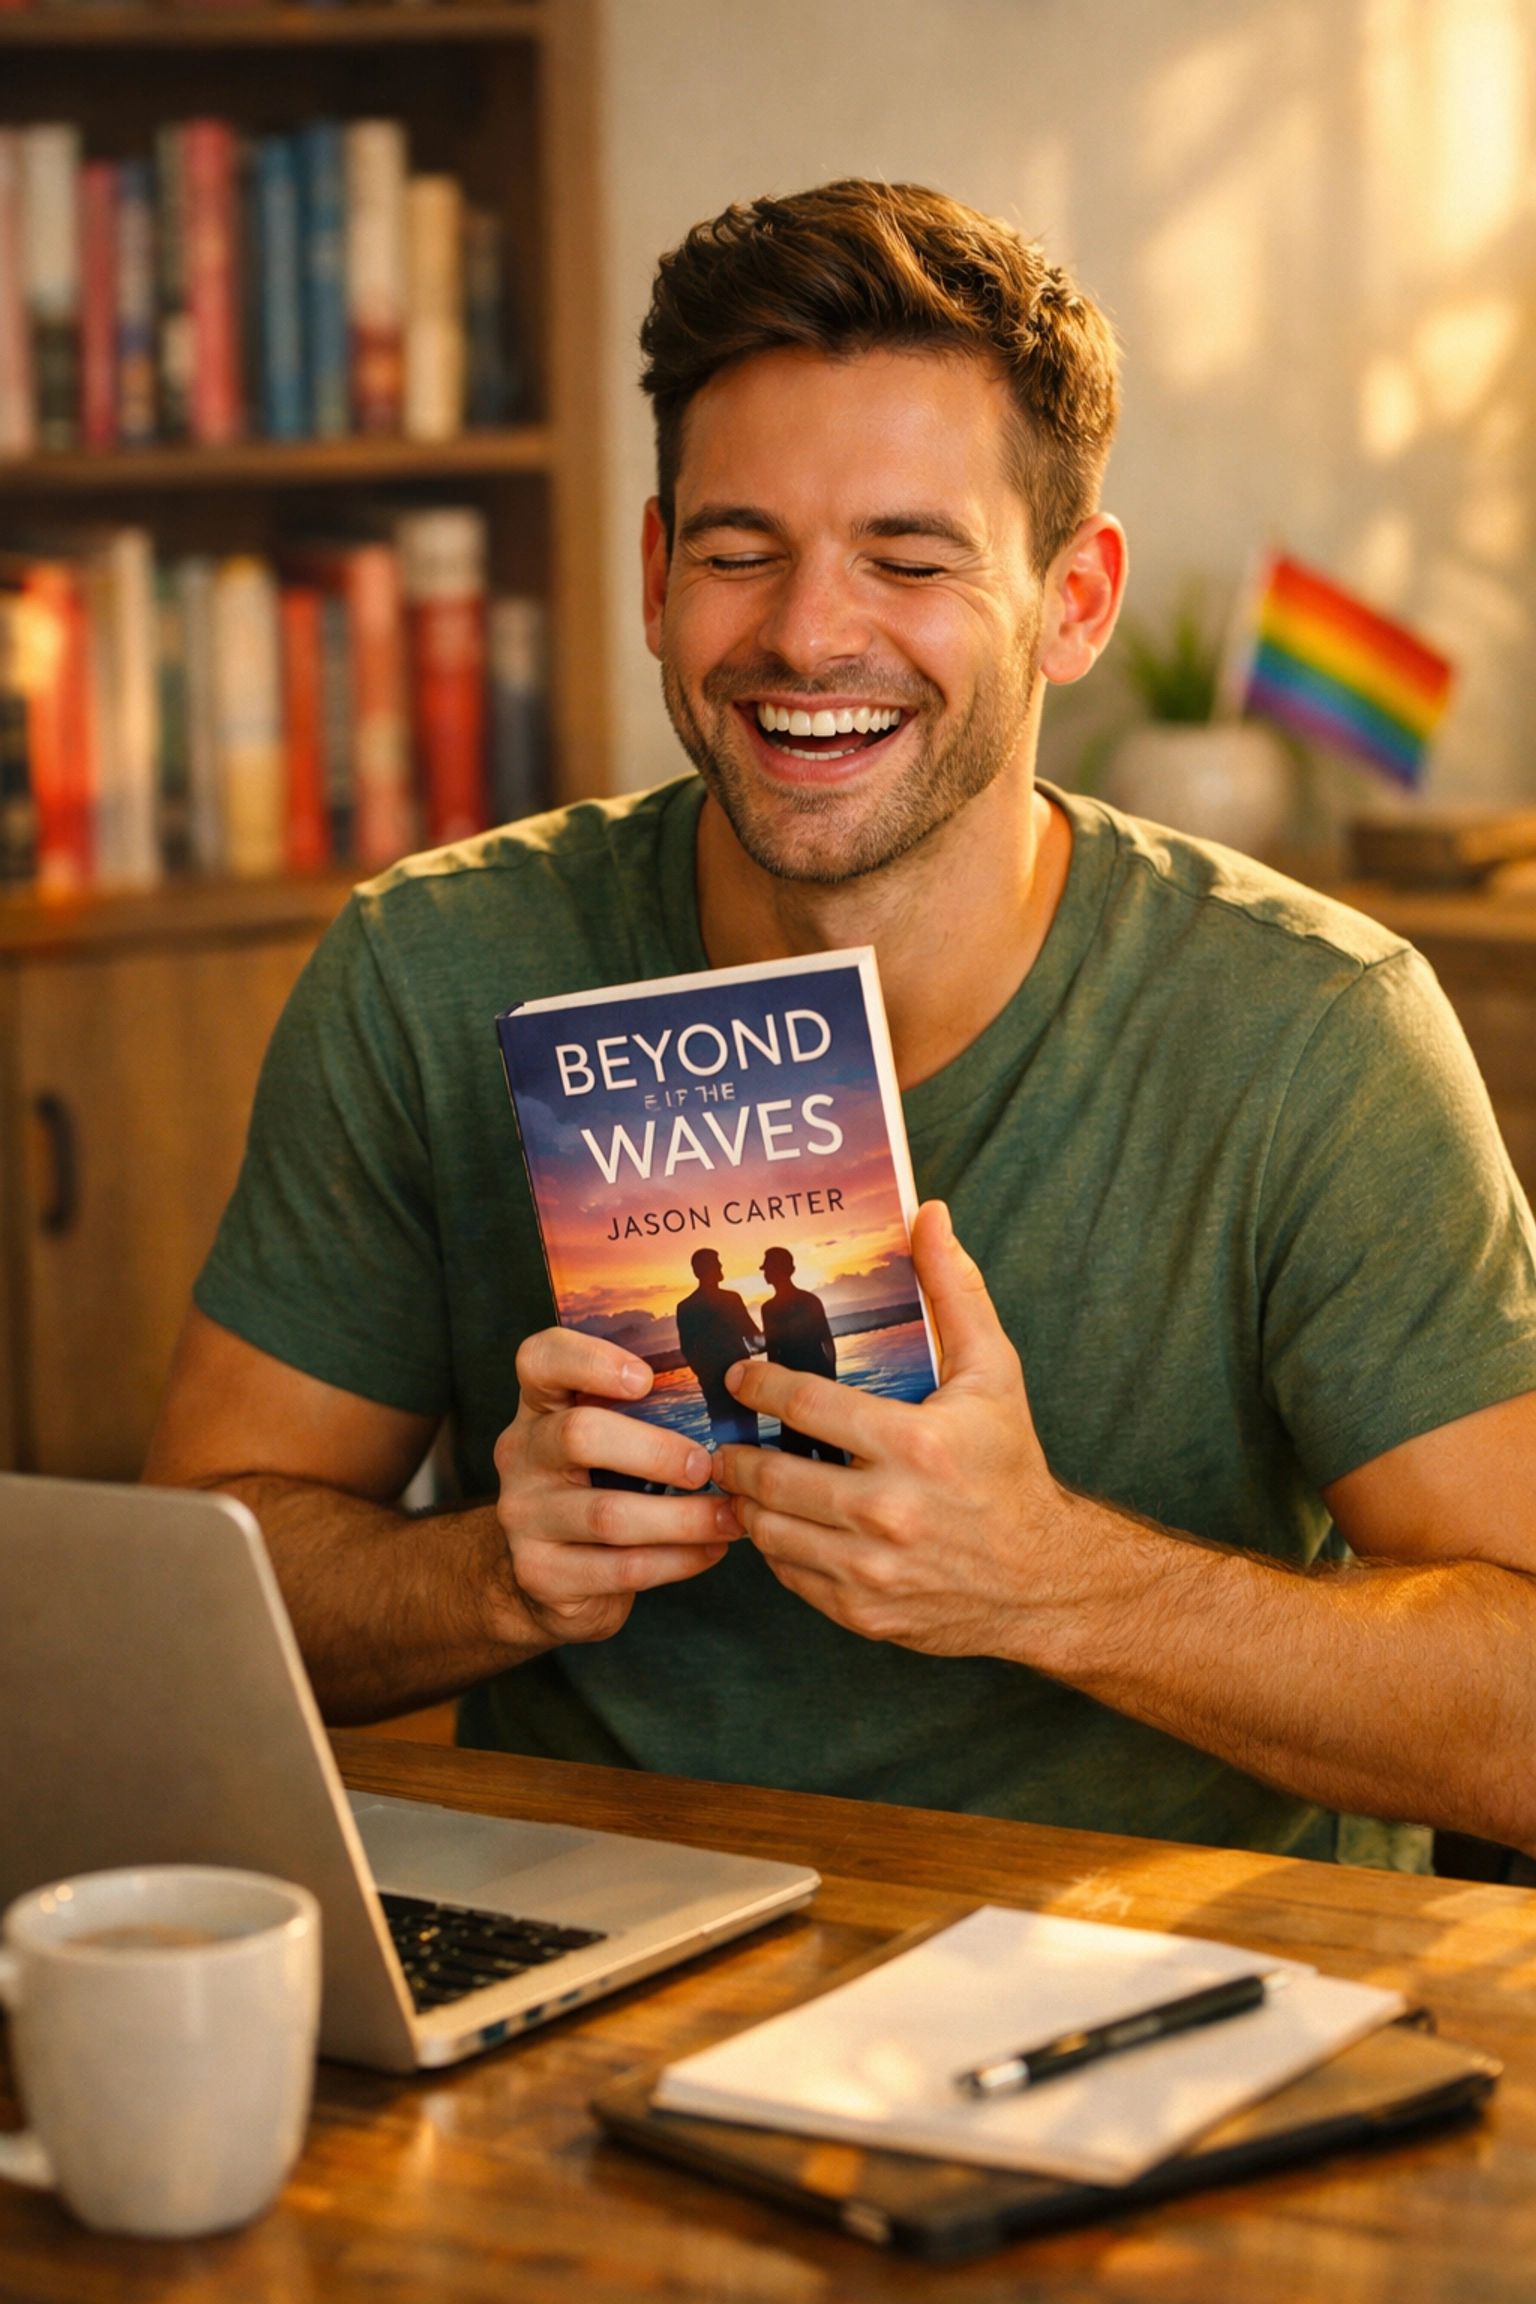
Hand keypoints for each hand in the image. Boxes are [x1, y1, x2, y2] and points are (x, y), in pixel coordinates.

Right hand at [494, 1328, 740, 1645]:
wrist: (547, 1576)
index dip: (589, 1360)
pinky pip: (621, 1568)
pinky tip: (711, 1550)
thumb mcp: (604, 1439)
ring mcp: (523, 1516)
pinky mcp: (541, 1573)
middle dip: (657, 1451)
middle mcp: (520, 1455)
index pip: (540, 1359)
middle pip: (579, 1435)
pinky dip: (677, 1560)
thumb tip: (740, 1389)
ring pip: (608, 1515)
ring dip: (684, 1518)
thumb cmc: (597, 1488)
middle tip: (707, 1466)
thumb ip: (645, 1411)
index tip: (646, 1378)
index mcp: (539, 1406)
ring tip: (732, 1517)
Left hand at [713, 1202, 1079, 1658]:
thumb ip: (954, 1290)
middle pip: (769, 1472)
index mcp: (914, 1445)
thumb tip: (929, 1213)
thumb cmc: (1010, 1468)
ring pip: (767, 1528)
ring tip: (747, 1478)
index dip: (757, 1385)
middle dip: (738, 1450)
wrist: (1045, 1580)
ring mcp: (871, 1570)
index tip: (740, 1378)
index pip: (802, 1404)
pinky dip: (776, 1547)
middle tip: (730, 1436)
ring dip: (748, 1500)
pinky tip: (784, 1523)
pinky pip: (789, 1574)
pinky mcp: (862, 1613)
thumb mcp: (993, 1372)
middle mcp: (887, 1512)